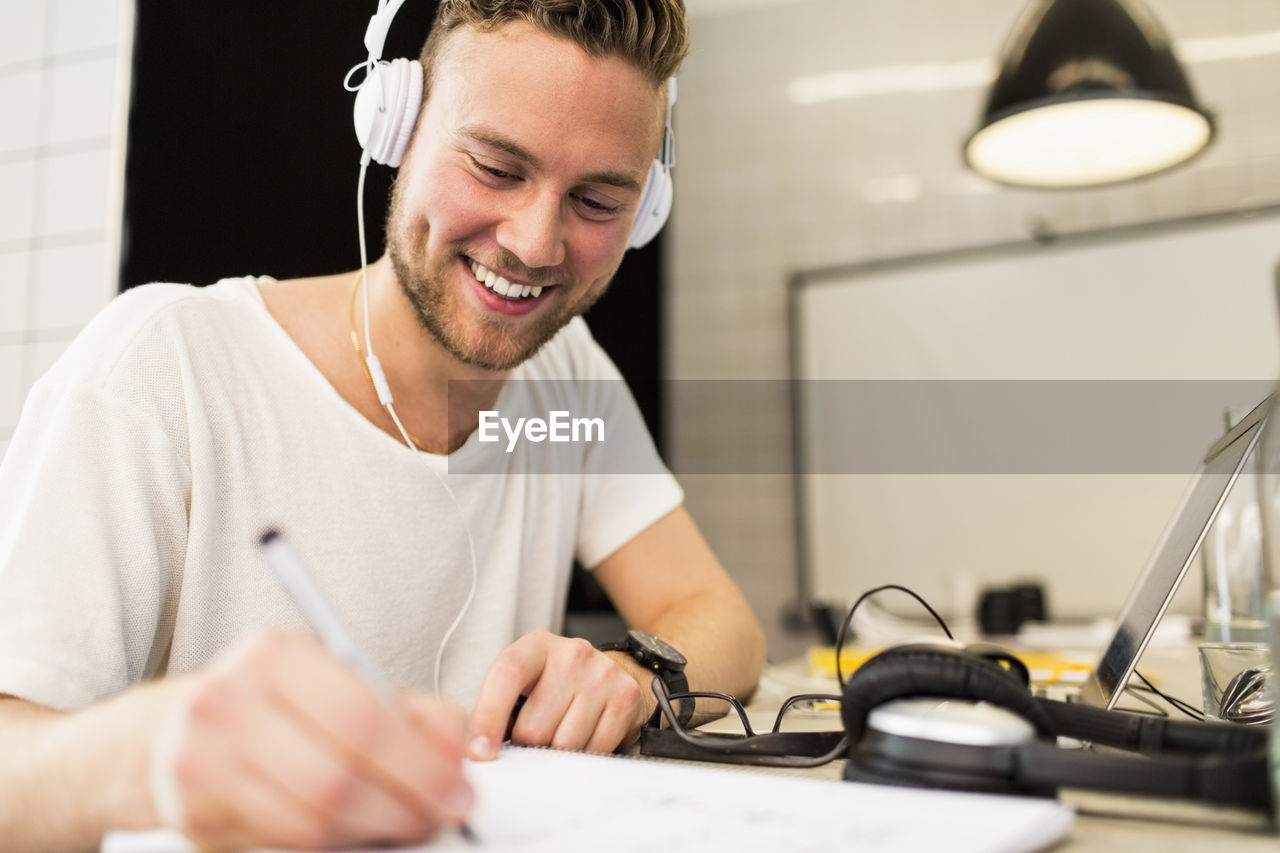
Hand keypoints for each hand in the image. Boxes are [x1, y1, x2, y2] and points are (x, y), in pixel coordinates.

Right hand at [148, 630, 472, 849]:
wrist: (178, 728)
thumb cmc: (278, 700)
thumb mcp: (342, 679)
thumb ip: (412, 710)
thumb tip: (460, 750)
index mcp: (274, 655)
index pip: (362, 717)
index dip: (420, 764)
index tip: (459, 789)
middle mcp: (228, 702)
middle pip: (337, 778)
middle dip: (405, 805)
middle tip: (440, 814)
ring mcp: (201, 762)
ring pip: (311, 820)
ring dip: (374, 831)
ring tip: (406, 822)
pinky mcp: (194, 817)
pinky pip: (283, 843)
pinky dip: (334, 843)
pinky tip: (358, 830)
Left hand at [467, 630, 650, 759]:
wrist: (609, 676)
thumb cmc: (554, 685)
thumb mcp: (523, 684)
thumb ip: (496, 709)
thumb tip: (472, 748)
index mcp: (536, 645)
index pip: (507, 675)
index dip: (488, 717)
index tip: (480, 752)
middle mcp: (572, 653)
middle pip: (534, 726)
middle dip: (528, 743)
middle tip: (535, 735)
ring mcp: (602, 674)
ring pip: (564, 743)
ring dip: (557, 751)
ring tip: (560, 731)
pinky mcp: (625, 697)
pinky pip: (594, 749)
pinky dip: (584, 753)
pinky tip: (584, 734)